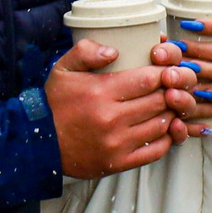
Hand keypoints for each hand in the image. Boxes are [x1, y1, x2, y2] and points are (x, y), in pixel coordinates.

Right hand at [48, 39, 187, 178]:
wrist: (41, 144)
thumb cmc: (55, 105)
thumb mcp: (63, 69)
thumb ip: (85, 51)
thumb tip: (114, 50)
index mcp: (100, 92)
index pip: (148, 79)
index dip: (163, 72)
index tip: (164, 70)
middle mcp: (111, 118)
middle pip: (159, 101)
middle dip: (170, 91)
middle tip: (170, 86)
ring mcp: (117, 143)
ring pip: (161, 124)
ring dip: (169, 112)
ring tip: (165, 105)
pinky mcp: (120, 162)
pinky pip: (156, 150)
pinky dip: (165, 138)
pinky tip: (162, 128)